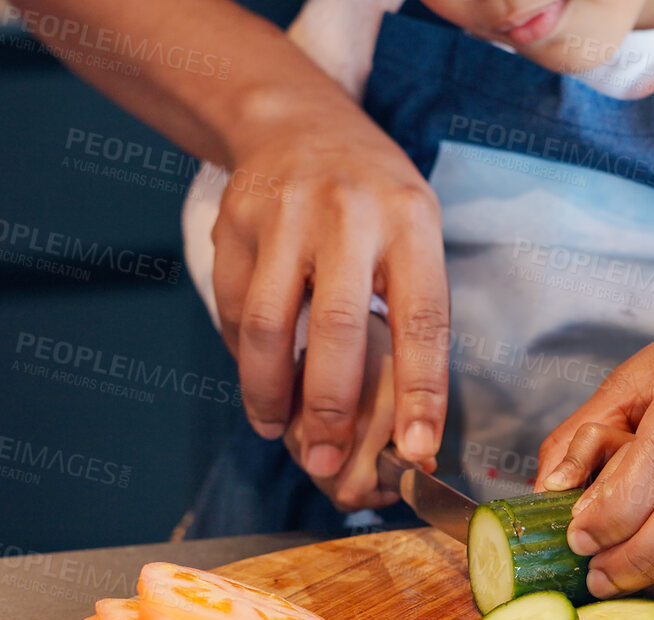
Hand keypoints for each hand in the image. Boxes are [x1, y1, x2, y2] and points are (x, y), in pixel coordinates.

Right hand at [210, 81, 449, 475]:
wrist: (298, 124)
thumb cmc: (374, 197)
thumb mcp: (416, 232)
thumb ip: (414, 313)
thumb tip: (414, 424)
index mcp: (409, 221)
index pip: (421, 319)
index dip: (419, 391)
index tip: (417, 450)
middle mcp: (347, 215)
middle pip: (335, 327)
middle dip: (330, 407)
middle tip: (327, 461)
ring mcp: (283, 216)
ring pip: (266, 324)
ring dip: (269, 392)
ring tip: (278, 431)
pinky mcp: (234, 225)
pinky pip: (232, 309)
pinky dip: (243, 358)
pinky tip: (258, 383)